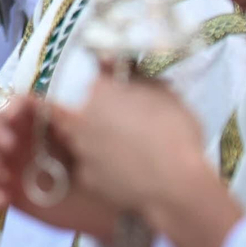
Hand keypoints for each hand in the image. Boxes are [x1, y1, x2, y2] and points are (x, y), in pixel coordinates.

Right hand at [0, 97, 116, 239]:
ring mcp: (9, 163)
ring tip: (0, 174)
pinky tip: (1, 199)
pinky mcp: (6, 190)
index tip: (12, 115)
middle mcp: (17, 135)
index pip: (9, 101)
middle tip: (7, 146)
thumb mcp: (87, 131)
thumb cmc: (103, 162)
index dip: (6, 106)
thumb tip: (38, 96)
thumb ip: (62, 112)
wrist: (111, 206)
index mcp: (36, 117)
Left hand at [52, 72, 242, 246]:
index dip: (100, 87)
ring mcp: (80, 150)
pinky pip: (88, 168)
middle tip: (109, 124)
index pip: (89, 80)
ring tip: (121, 149)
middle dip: (80, 115)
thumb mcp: (164, 94)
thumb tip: (114, 62)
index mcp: (98, 92)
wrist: (177, 184)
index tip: (108, 92)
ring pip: (76, 140)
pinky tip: (122, 171)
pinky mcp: (85, 179)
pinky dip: (100, 168)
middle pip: (67, 111)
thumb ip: (136, 76)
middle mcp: (80, 118)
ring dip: (90, 141)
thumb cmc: (175, 133)